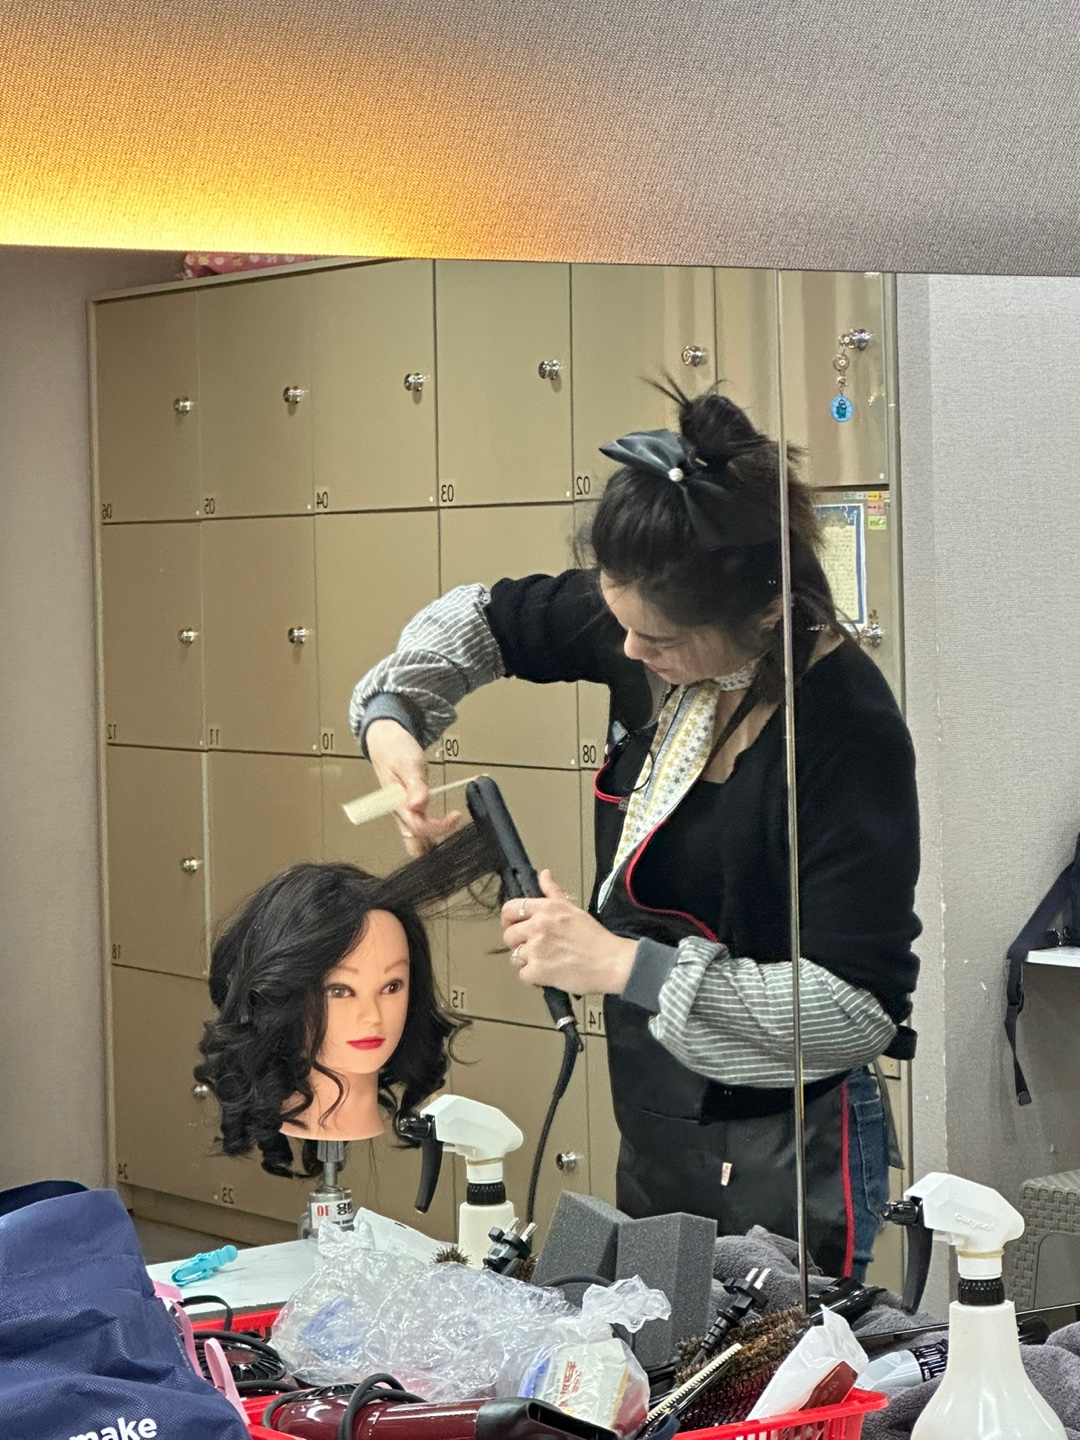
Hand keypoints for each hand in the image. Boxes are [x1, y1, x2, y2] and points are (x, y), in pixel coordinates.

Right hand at [364, 719, 462, 856]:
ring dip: (430, 843)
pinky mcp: (407, 810)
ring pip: (415, 839)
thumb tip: (419, 805)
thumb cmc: (395, 750)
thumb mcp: (408, 764)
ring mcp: (402, 813)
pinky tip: (440, 833)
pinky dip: (428, 835)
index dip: (439, 826)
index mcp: (397, 804)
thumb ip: (415, 786)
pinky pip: (417, 829)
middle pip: (414, 843)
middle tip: (452, 844)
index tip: (456, 816)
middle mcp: (399, 813)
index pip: (419, 827)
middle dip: (431, 850)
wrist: (384, 742)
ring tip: (450, 843)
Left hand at [500, 870, 636, 995]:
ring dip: (527, 961)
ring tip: (545, 961)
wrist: (610, 962)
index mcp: (546, 909)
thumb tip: (544, 874)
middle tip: (533, 948)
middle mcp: (538, 926)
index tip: (514, 926)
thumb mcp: (572, 908)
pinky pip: (523, 975)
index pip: (510, 909)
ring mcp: (536, 949)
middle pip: (509, 935)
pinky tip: (547, 973)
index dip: (508, 920)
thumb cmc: (594, 938)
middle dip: (518, 943)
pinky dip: (533, 977)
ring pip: (514, 956)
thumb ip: (553, 892)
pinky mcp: (538, 971)